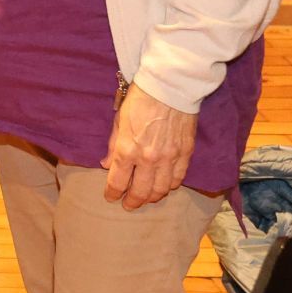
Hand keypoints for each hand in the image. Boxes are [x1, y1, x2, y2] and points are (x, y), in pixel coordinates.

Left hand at [102, 83, 197, 209]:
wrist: (169, 87)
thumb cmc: (139, 100)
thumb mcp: (119, 121)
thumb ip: (113, 145)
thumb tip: (106, 165)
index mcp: (127, 150)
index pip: (117, 182)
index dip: (112, 193)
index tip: (110, 197)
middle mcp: (148, 159)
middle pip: (140, 192)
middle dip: (132, 201)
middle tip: (128, 204)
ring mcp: (169, 159)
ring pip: (161, 189)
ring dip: (152, 197)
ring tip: (146, 198)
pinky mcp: (186, 154)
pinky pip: (178, 178)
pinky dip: (170, 186)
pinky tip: (164, 186)